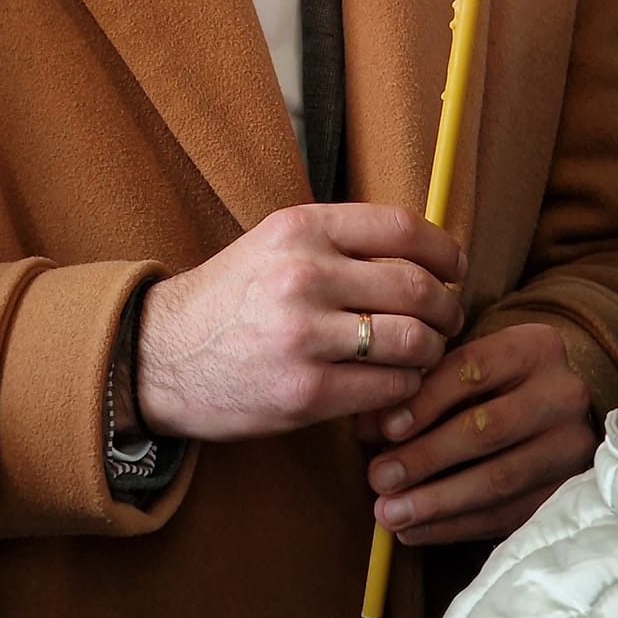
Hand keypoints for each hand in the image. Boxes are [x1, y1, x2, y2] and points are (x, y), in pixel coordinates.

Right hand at [137, 203, 464, 441]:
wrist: (162, 356)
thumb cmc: (231, 299)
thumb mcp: (275, 244)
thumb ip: (339, 241)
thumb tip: (421, 249)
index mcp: (300, 228)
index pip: (401, 227)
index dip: (443, 249)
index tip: (455, 266)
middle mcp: (304, 274)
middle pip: (416, 286)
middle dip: (447, 306)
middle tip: (447, 317)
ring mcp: (305, 335)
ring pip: (412, 340)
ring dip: (432, 350)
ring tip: (423, 353)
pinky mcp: (306, 390)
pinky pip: (388, 387)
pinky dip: (405, 387)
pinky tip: (395, 384)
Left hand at [361, 320, 594, 544]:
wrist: (559, 410)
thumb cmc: (499, 381)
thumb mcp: (469, 365)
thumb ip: (422, 386)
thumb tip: (366, 427)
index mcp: (534, 348)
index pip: (472, 370)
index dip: (425, 401)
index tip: (384, 429)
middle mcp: (562, 396)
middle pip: (487, 430)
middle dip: (426, 458)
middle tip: (378, 479)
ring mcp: (570, 449)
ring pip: (498, 480)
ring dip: (436, 501)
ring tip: (389, 513)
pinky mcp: (567, 494)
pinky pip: (506, 516)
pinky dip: (455, 526)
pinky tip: (416, 531)